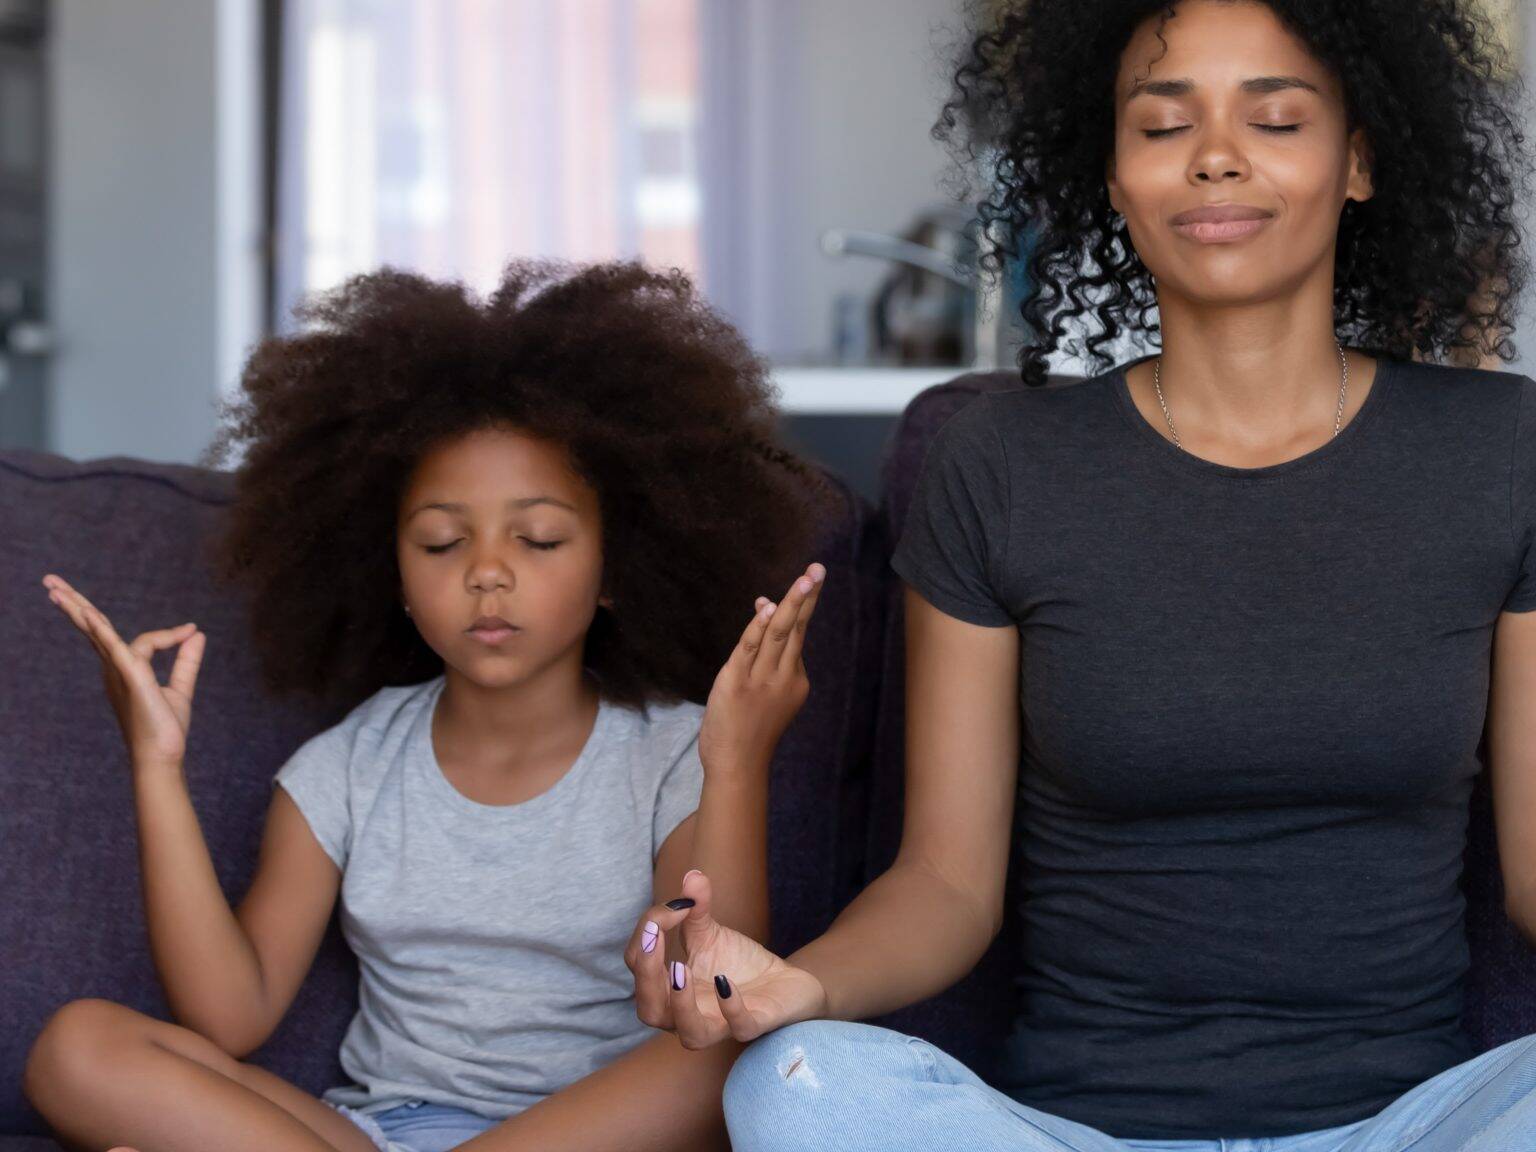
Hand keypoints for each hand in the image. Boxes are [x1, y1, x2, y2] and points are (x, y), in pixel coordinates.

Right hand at [41, 574, 205, 771]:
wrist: (163, 757)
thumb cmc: (165, 729)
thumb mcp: (180, 688)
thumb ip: (186, 660)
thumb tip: (196, 633)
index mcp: (124, 670)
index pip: (143, 639)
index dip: (170, 634)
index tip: (191, 631)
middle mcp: (114, 668)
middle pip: (92, 628)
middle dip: (73, 603)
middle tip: (50, 581)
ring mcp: (119, 671)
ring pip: (96, 632)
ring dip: (77, 607)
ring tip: (53, 587)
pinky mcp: (131, 677)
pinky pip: (115, 649)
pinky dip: (103, 631)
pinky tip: (90, 616)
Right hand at [624, 870, 828, 1048]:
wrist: (784, 981)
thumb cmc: (737, 962)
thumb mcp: (711, 933)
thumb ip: (696, 908)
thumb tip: (692, 876)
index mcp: (668, 990)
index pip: (639, 966)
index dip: (646, 934)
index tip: (674, 905)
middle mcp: (688, 1013)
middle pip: (650, 1010)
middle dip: (646, 974)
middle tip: (654, 936)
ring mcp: (721, 1024)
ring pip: (691, 1035)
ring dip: (681, 1003)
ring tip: (679, 970)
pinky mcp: (754, 1025)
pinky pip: (739, 1028)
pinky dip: (730, 1007)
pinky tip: (725, 981)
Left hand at [698, 562, 824, 774]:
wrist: (737, 766)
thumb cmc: (748, 731)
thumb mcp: (762, 694)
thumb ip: (763, 655)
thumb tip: (764, 611)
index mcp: (794, 681)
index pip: (796, 636)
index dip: (796, 606)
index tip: (803, 581)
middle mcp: (783, 677)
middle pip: (797, 629)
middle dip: (807, 596)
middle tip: (819, 569)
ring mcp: (761, 680)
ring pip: (779, 633)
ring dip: (792, 603)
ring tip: (806, 579)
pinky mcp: (736, 683)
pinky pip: (750, 648)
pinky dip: (759, 626)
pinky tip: (769, 607)